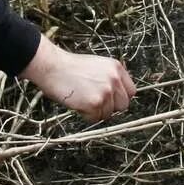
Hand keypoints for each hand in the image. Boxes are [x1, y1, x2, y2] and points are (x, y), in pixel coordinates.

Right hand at [20, 35, 135, 120]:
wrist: (52, 66)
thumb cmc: (69, 67)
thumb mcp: (97, 65)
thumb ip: (110, 78)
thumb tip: (117, 96)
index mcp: (116, 68)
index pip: (131, 92)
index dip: (119, 98)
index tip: (110, 100)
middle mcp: (114, 79)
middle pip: (123, 105)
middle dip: (110, 107)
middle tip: (95, 103)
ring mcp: (106, 91)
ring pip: (108, 114)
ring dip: (96, 111)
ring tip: (82, 99)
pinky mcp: (95, 103)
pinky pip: (95, 119)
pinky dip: (86, 116)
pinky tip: (77, 104)